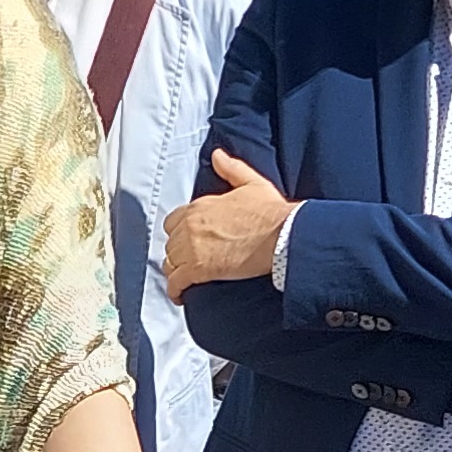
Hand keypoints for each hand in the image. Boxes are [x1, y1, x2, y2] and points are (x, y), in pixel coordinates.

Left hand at [161, 149, 291, 299]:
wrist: (280, 234)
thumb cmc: (270, 211)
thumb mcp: (251, 182)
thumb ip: (231, 168)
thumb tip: (217, 155)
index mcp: (199, 206)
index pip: (174, 220)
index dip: (181, 231)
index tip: (191, 240)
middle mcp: (189, 226)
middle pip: (171, 243)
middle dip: (179, 252)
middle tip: (191, 261)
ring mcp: (191, 248)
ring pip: (170, 263)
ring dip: (177, 271)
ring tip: (187, 279)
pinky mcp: (198, 270)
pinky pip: (175, 283)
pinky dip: (175, 291)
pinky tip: (181, 296)